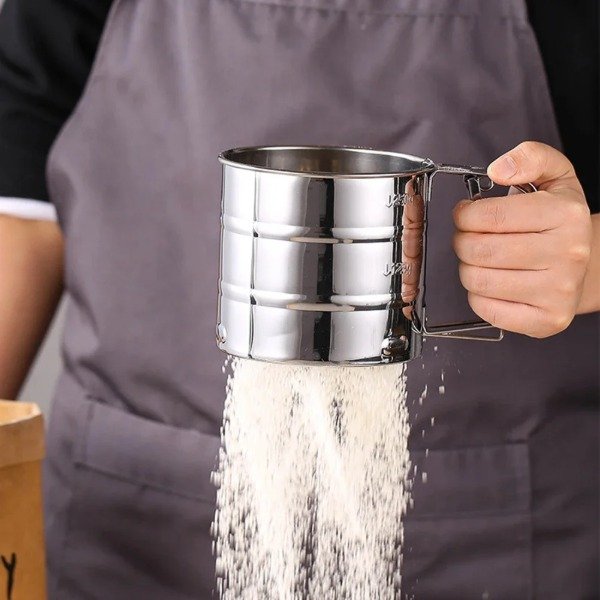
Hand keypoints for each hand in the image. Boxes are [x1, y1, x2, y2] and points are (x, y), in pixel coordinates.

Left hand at [453, 141, 591, 337]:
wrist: (587, 265)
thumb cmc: (559, 222)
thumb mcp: (554, 176)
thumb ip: (529, 157)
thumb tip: (498, 169)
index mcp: (566, 215)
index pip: (490, 216)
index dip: (465, 215)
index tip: (465, 214)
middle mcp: (568, 254)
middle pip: (480, 250)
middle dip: (463, 241)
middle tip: (470, 237)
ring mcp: (559, 292)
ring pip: (478, 280)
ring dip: (468, 267)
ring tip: (482, 259)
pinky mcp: (546, 320)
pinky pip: (486, 309)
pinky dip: (478, 295)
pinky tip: (492, 282)